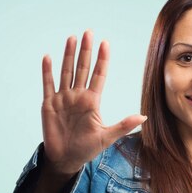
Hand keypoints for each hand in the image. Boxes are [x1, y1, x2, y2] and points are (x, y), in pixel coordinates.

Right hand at [40, 29, 146, 175]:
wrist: (66, 159)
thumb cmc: (87, 149)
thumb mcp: (107, 137)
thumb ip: (123, 125)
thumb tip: (144, 117)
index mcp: (92, 102)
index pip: (99, 76)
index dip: (102, 60)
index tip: (106, 43)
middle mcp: (78, 96)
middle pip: (82, 69)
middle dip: (85, 51)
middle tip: (88, 32)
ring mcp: (63, 99)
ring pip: (66, 72)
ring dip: (68, 56)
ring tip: (71, 38)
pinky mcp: (49, 105)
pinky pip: (48, 85)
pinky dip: (47, 72)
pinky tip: (48, 57)